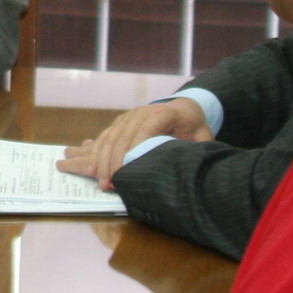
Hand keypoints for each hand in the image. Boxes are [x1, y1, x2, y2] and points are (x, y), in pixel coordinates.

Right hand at [57, 97, 215, 189]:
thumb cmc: (193, 126)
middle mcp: (140, 113)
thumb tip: (190, 165)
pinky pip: (104, 137)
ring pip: (109, 137)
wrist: (185, 108)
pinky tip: (90, 166)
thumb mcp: (202, 136)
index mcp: (161, 113)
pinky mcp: (120, 123)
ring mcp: (127, 117)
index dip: (132, 152)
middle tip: (107, 184)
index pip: (143, 132)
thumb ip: (198, 148)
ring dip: (100, 159)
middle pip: (120, 137)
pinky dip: (96, 152)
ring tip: (97, 179)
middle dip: (111, 162)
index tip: (125, 174)